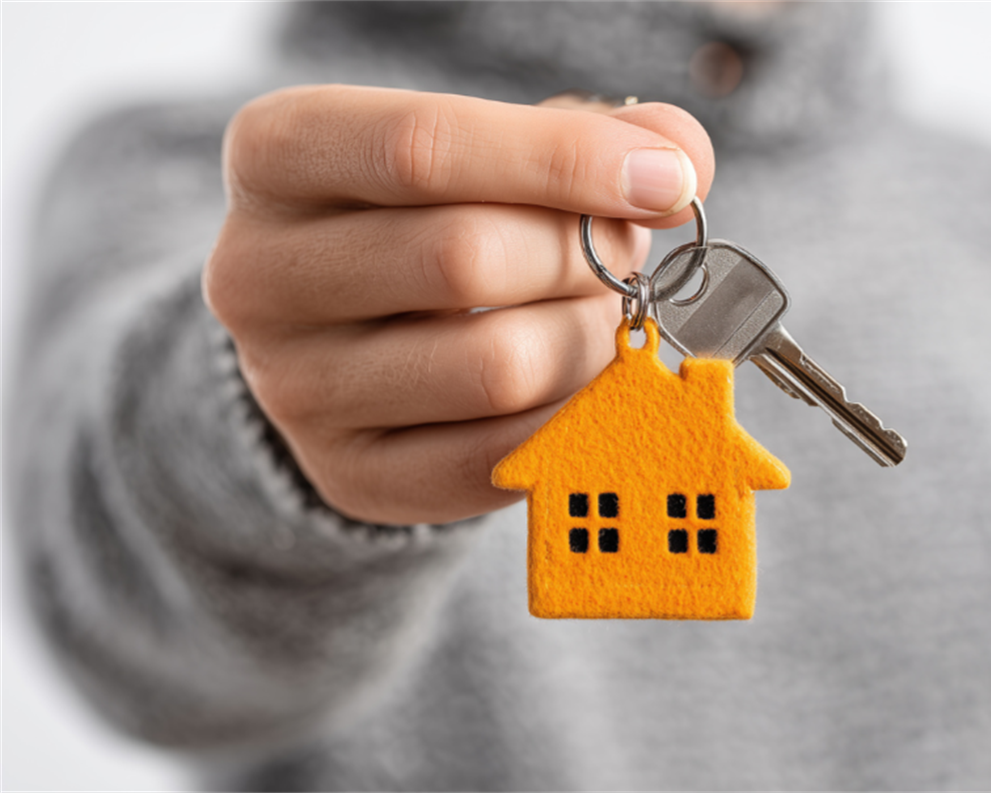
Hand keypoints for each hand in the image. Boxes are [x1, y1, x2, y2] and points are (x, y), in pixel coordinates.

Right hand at [204, 85, 713, 524]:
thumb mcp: (484, 151)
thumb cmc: (428, 218)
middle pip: (464, 259)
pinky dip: (572, 419)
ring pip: (496, 368)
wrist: (351, 334)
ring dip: (586, 341)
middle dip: (583, 257)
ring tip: (592, 317)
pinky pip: (499, 456)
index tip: (666, 181)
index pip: (422, 148)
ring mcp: (294, 389)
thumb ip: (581, 137)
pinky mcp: (350, 474)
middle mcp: (259, 275)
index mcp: (278, 156)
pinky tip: (581, 383)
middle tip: (620, 255)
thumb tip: (678, 162)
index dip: (561, 160)